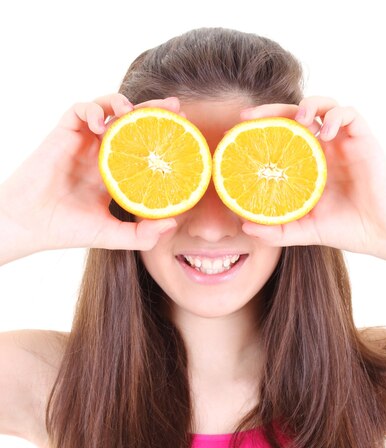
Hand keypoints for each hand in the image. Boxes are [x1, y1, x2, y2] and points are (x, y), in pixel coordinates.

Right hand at [0, 94, 180, 261]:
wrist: (30, 224)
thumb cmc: (67, 230)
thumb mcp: (112, 235)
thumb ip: (142, 234)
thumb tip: (173, 224)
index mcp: (115, 173)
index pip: (144, 148)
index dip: (163, 139)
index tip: (186, 135)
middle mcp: (102, 153)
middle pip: (132, 123)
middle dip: (154, 112)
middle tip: (176, 108)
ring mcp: (83, 141)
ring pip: (108, 109)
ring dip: (123, 103)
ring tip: (135, 111)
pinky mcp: (64, 133)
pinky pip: (81, 109)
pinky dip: (94, 109)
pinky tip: (103, 121)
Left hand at [240, 97, 385, 265]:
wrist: (380, 233)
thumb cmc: (345, 228)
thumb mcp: (303, 231)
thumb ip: (276, 229)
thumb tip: (245, 227)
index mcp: (307, 163)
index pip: (280, 136)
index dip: (260, 129)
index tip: (236, 131)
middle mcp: (323, 148)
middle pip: (295, 115)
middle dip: (271, 110)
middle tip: (249, 117)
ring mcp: (343, 142)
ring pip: (324, 106)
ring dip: (308, 105)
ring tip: (298, 121)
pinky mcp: (363, 140)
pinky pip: (350, 114)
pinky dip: (336, 116)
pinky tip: (325, 132)